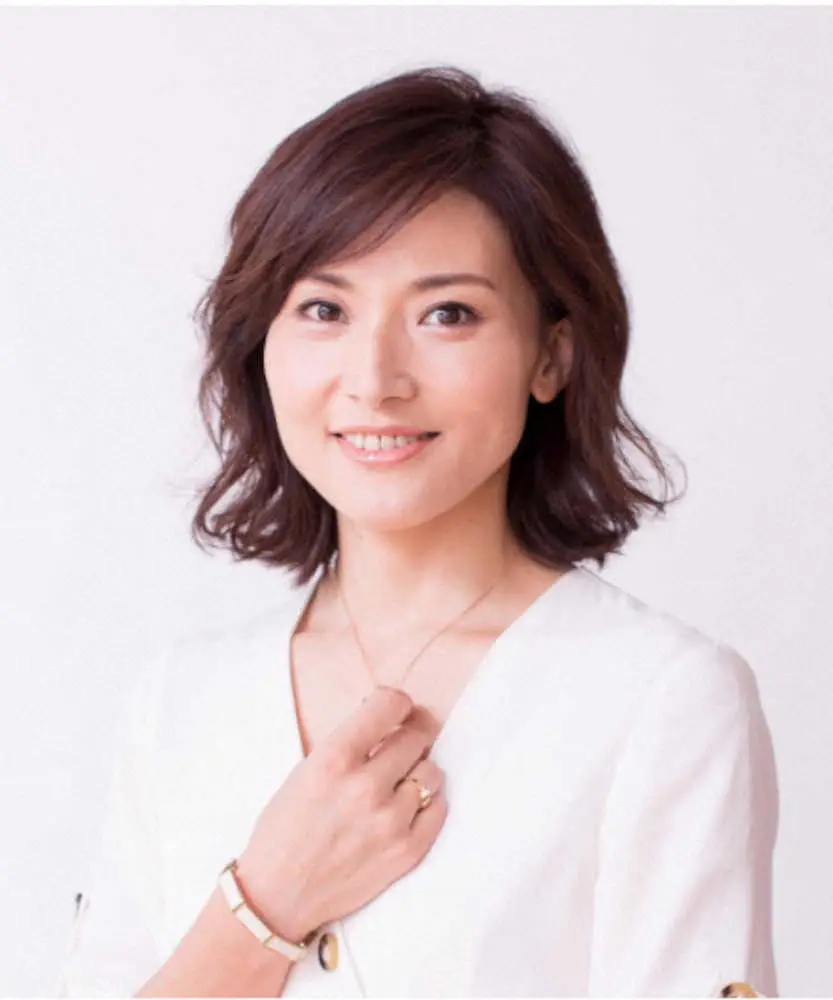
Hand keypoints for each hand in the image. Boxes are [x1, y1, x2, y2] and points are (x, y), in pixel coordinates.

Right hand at [235, 686, 447, 941]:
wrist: (279, 895)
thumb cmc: (285, 829)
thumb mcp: (305, 770)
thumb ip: (348, 745)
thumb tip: (387, 721)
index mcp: (335, 759)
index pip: (390, 704)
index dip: (396, 702)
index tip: (394, 709)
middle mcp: (366, 786)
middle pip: (417, 736)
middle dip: (411, 732)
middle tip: (404, 739)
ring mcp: (390, 821)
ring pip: (432, 772)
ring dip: (419, 771)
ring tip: (401, 780)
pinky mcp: (407, 851)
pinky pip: (438, 809)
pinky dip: (426, 804)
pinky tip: (407, 807)